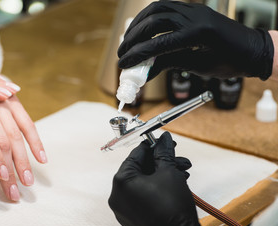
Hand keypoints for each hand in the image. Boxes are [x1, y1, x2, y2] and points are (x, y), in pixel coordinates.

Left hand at [0, 95, 45, 200]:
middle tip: (18, 189)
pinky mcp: (14, 101)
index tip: (2, 177)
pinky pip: (28, 122)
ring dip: (26, 158)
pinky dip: (35, 141)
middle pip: (6, 138)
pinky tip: (41, 157)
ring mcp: (5, 101)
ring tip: (29, 179)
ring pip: (19, 133)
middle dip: (13, 166)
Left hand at [108, 132, 203, 225]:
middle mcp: (118, 196)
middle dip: (161, 162)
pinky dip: (156, 188)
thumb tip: (163, 140)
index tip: (161, 142)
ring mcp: (123, 209)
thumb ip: (164, 153)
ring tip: (181, 172)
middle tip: (175, 157)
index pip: (135, 155)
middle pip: (140, 169)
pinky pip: (142, 196)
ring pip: (143, 183)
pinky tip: (174, 183)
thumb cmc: (173, 209)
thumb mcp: (169, 172)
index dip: (151, 146)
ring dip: (162, 175)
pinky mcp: (132, 218)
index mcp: (122, 182)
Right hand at [118, 1, 273, 79]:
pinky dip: (149, 16)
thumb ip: (171, 63)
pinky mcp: (192, 9)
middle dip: (134, 38)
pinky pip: (166, 6)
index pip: (159, 43)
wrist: (252, 49)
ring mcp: (193, 9)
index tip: (124, 63)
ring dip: (138, 24)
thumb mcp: (200, 67)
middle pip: (154, 21)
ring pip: (157, 8)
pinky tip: (142, 27)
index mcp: (199, 33)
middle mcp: (195, 16)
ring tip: (128, 40)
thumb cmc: (232, 61)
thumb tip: (147, 68)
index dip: (138, 55)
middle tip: (123, 53)